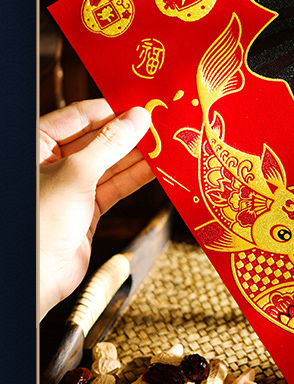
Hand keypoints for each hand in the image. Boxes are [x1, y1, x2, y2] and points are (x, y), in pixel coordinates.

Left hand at [39, 99, 154, 319]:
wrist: (35, 278)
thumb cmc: (41, 220)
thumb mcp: (77, 172)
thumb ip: (110, 143)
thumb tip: (139, 117)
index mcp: (38, 144)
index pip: (80, 116)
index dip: (111, 110)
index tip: (143, 105)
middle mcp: (54, 163)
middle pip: (97, 138)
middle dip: (129, 133)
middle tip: (162, 123)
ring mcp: (72, 187)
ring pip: (110, 163)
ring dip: (138, 155)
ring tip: (167, 143)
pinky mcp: (87, 210)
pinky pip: (115, 186)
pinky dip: (136, 177)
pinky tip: (158, 168)